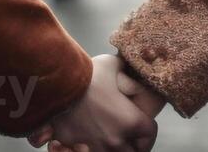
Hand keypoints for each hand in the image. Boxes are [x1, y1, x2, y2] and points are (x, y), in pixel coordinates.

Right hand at [28, 54, 157, 151]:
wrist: (58, 84)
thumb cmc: (87, 73)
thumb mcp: (112, 64)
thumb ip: (125, 70)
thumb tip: (130, 70)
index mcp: (130, 120)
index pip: (149, 135)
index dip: (147, 132)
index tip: (142, 129)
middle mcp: (116, 139)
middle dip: (131, 145)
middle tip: (126, 137)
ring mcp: (96, 147)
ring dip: (112, 148)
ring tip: (106, 140)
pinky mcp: (75, 148)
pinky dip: (88, 150)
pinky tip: (85, 144)